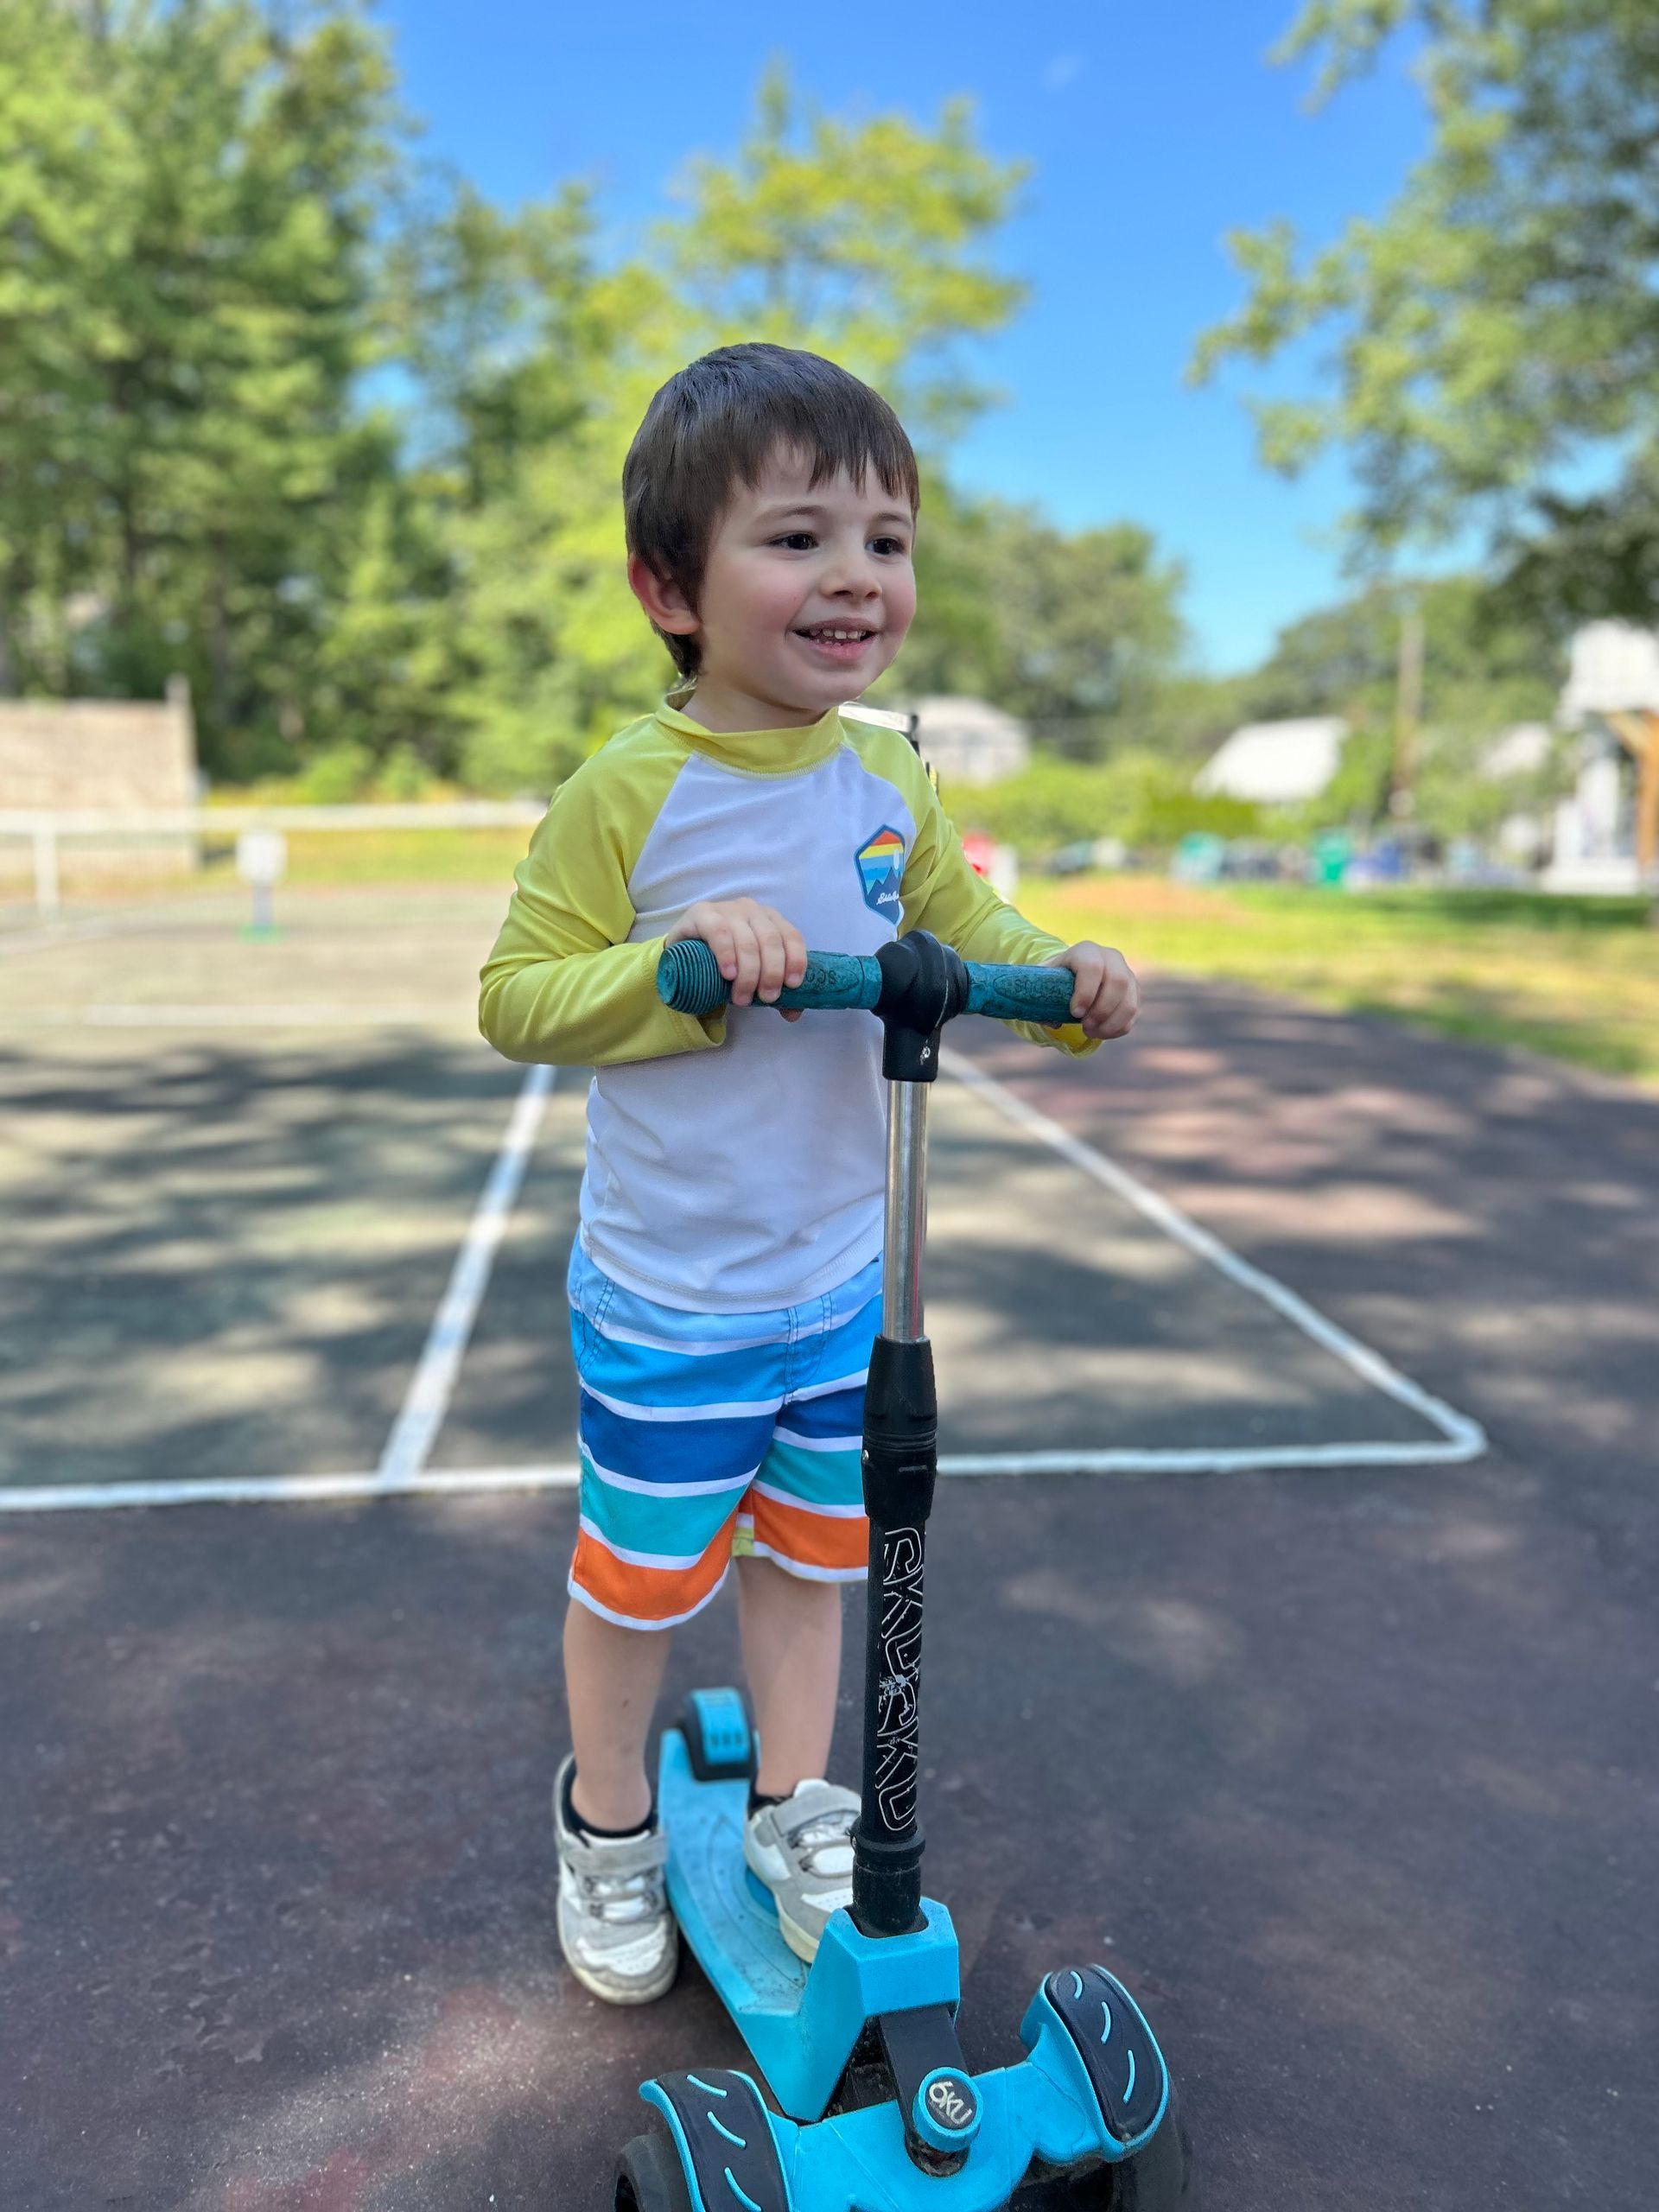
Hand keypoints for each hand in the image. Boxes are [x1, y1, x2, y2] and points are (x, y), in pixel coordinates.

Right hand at [666, 899, 807, 1019]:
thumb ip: (773, 990)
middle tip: (766, 998)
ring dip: (749, 973)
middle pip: (771, 941)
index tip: (792, 986)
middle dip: (772, 973)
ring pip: (748, 941)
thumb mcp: (752, 976)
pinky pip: (720, 932)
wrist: (684, 954)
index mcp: (770, 920)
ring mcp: (727, 909)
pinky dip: (727, 955)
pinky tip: (728, 974)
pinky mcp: (703, 914)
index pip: (792, 936)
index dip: (796, 960)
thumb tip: (792, 1014)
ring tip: (742, 998)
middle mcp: (752, 910)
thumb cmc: (725, 963)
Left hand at [1047, 941, 1138, 1040]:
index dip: (1085, 992)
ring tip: (1090, 1032)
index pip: (1092, 967)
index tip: (1075, 1013)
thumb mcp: (1043, 981)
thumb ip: (1040, 997)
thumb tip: (1053, 1022)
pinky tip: (1100, 1032)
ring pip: (1129, 1003)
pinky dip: (1117, 1029)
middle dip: (1101, 1011)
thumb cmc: (1056, 978)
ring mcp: (1127, 974)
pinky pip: (1133, 1015)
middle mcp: (1111, 958)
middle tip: (1084, 1026)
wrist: (1075, 973)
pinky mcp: (1135, 992)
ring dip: (1110, 1024)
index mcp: (1086, 951)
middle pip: (1118, 983)